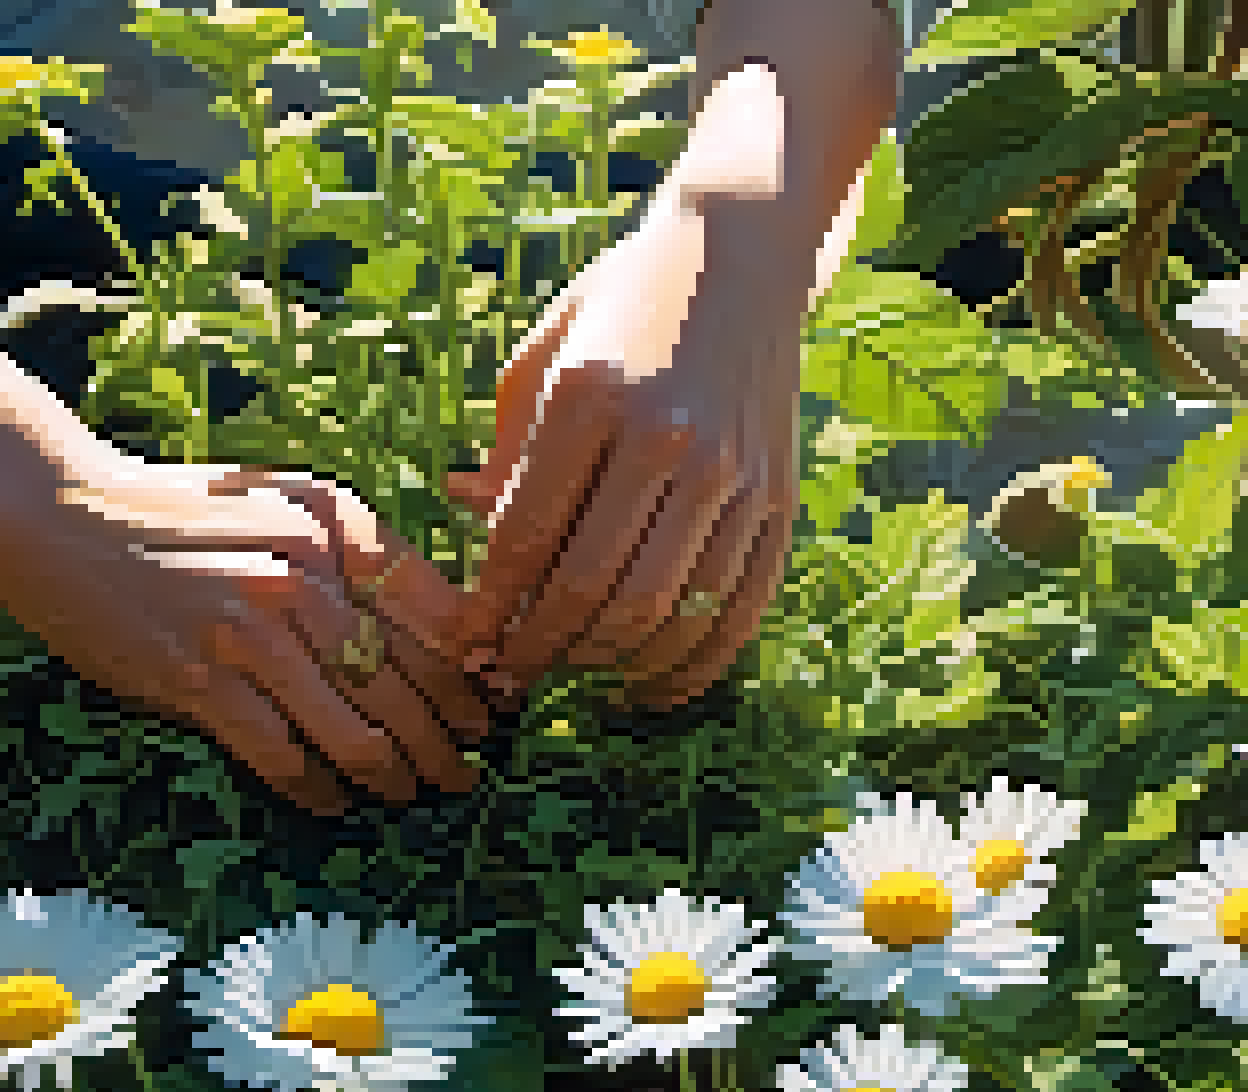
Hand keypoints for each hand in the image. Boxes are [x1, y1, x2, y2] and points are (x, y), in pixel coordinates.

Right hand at [0, 458, 490, 815]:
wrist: (60, 511)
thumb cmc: (176, 514)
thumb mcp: (279, 503)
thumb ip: (350, 555)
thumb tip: (435, 630)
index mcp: (333, 524)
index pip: (438, 613)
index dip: (473, 675)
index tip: (491, 713)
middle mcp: (304, 573)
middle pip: (407, 682)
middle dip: (446, 742)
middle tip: (462, 775)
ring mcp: (251, 630)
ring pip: (355, 730)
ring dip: (392, 776)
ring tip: (406, 794)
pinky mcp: (200, 680)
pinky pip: (282, 756)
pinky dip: (316, 790)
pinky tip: (331, 802)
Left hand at [444, 210, 802, 711]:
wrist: (741, 251)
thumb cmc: (621, 301)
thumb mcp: (544, 353)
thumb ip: (507, 447)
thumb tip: (469, 520)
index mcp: (590, 398)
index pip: (527, 538)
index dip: (492, 608)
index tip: (471, 644)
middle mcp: (665, 438)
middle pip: (595, 589)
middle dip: (543, 650)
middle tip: (513, 675)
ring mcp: (730, 471)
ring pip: (665, 610)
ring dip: (610, 664)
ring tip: (573, 677)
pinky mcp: (778, 494)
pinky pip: (738, 605)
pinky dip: (693, 662)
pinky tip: (653, 686)